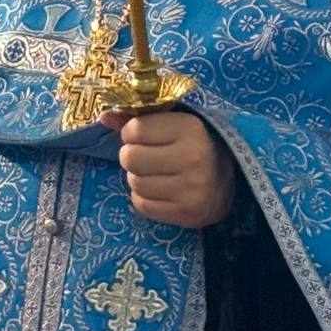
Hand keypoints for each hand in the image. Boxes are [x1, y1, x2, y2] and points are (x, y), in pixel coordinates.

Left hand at [99, 110, 235, 228]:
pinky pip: (141, 204)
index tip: (142, 135)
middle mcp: (193, 158)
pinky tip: (159, 189)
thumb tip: (103, 117)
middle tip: (145, 155)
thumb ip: (139, 117)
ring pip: (134, 183)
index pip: (135, 130)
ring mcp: (190, 189)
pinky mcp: (185, 213)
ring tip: (154, 172)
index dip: (132, 132)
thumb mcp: (174, 123)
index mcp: (190, 128)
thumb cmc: (195, 144)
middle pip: (130, 158)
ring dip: (138, 177)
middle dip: (132, 155)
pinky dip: (144, 197)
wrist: (227, 180)